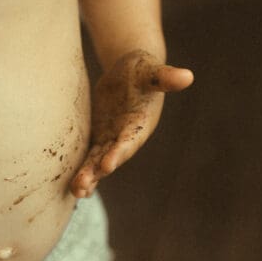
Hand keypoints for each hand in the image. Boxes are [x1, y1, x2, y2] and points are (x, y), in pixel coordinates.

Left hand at [71, 50, 193, 197]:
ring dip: (88, 177)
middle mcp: (126, 137)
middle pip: (111, 157)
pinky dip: (83, 171)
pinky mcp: (99, 138)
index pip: (128, 140)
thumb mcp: (151, 70)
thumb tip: (187, 76)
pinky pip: (90, 158)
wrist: (131, 73)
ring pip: (98, 162)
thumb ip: (165, 77)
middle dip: (97, 171)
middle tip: (82, 186)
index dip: (119, 152)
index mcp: (139, 123)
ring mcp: (111, 139)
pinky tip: (74, 188)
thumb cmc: (143, 69)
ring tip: (76, 191)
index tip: (107, 164)